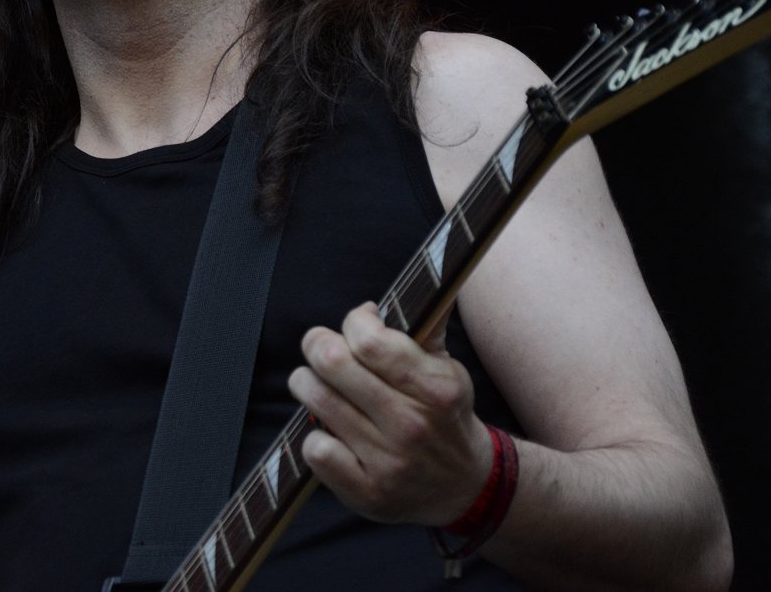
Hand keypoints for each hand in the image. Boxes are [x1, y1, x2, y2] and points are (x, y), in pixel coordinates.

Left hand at [287, 301, 492, 526]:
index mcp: (435, 389)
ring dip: (307, 384)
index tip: (358, 324)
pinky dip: (314, 435)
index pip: (369, 338)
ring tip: (316, 383)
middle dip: (317, 345)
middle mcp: (411, 425)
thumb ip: (428, 327)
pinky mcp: (367, 493)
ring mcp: (388, 462)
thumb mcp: (448, 369)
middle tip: (321, 348)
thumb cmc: (445, 416)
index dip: (354, 322)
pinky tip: (329, 431)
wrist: (464, 486)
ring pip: (316, 399)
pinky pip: (315, 449)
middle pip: (332, 362)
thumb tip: (427, 278)